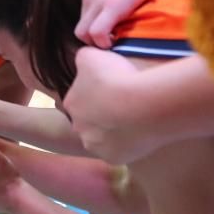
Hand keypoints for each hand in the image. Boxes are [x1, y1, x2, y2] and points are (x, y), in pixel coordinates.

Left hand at [64, 47, 157, 163]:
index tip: (111, 88)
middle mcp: (78, 127)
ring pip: (103, 137)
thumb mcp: (90, 55)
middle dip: (103, 113)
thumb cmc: (116, 77)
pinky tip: (141, 129)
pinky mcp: (113, 158)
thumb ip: (82, 59)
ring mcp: (95, 145)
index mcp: (70, 102)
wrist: (143, 105)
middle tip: (123, 103)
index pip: (78, 98)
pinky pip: (120, 150)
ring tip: (135, 116)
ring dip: (115, 128)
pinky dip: (129, 142)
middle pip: (89, 120)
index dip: (95, 92)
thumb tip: (82, 61)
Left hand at [75, 0, 179, 47]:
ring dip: (99, 44)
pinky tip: (120, 41)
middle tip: (116, 44)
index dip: (96, 35)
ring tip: (119, 43)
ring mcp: (98, 0)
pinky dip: (105, 43)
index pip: (84, 22)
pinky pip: (97, 34)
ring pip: (84, 35)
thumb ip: (116, 0)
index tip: (113, 38)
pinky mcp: (111, 5)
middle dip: (95, 42)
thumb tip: (122, 19)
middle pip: (80, 31)